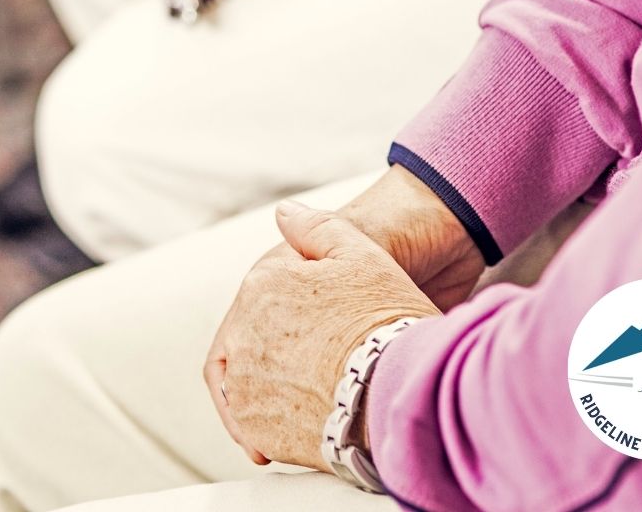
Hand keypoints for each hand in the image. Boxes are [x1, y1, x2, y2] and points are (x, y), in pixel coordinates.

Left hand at [205, 200, 440, 469]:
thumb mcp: (359, 252)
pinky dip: (268, 421)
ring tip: (307, 392)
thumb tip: (283, 212)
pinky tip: (298, 422)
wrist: (399, 388)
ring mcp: (245, 382)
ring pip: (245, 379)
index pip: (265, 290)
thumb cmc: (384, 317)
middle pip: (251, 335)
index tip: (321, 321)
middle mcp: (242, 332)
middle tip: (315, 360)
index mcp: (261, 284)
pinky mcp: (255, 428)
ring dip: (268, 382)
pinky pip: (249, 423)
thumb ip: (315, 227)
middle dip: (278, 346)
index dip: (294, 304)